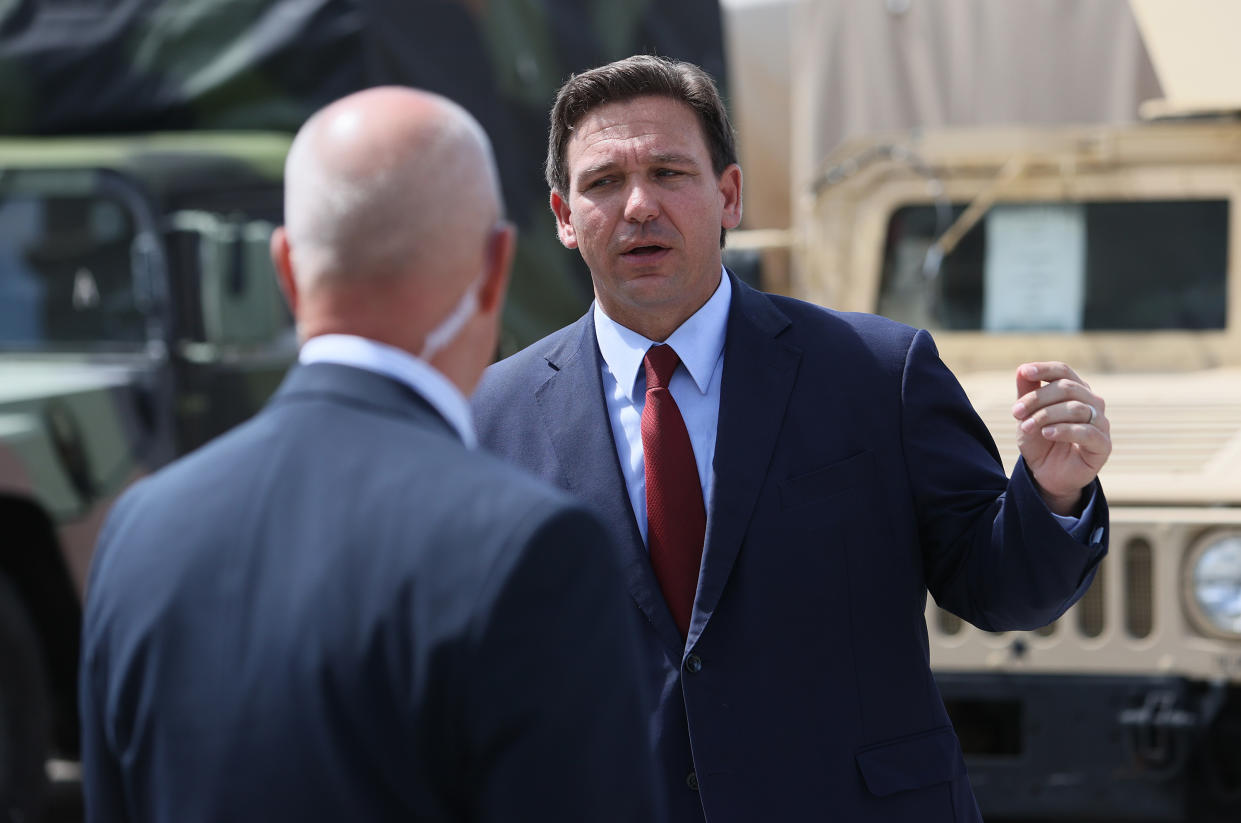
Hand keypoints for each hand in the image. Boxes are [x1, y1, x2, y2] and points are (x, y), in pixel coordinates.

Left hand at [1011, 362, 1110, 515]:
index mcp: (1076, 391)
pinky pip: (1087, 432)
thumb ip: (1026, 393)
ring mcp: (1101, 424)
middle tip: (1016, 412)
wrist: (1046, 474)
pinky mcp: (1103, 445)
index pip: (1063, 371)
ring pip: (1076, 408)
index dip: (1044, 369)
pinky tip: (1046, 433)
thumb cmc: (1039, 441)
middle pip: (1067, 388)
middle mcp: (1092, 403)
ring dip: (1046, 416)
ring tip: (1026, 427)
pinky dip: (1063, 430)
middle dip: (1037, 398)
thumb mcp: (1027, 416)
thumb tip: (1022, 369)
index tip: (1025, 372)